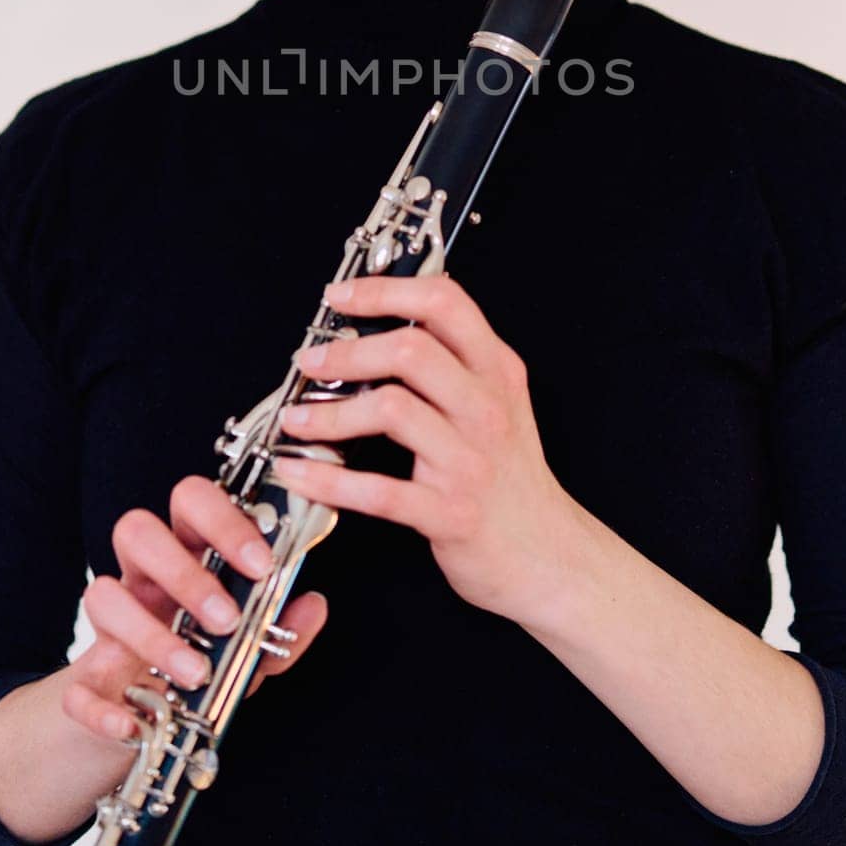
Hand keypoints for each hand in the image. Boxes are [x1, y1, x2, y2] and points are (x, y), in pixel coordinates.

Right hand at [62, 475, 327, 740]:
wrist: (147, 730)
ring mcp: (109, 625)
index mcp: (186, 555)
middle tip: (225, 617)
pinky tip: (133, 722)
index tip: (260, 564)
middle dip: (182, 570)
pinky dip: (101, 707)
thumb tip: (312, 604)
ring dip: (150, 633)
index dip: (223, 521)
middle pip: (138, 530)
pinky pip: (76, 684)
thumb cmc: (205, 667)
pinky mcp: (85, 680)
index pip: (192, 502)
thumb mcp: (250, 652)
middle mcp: (143, 579)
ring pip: (102, 592)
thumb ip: (281, 630)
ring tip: (195, 671)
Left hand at [271, 273, 575, 625]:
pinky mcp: (451, 512)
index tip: (341, 295)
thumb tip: (386, 319)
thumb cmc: (510, 476)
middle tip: (310, 362)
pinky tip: (299, 472)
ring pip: (391, 410)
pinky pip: (379, 490)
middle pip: (411, 350)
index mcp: (496, 370)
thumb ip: (453, 361)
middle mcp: (486, 407)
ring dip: (329, 413)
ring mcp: (470, 460)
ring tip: (295, 418)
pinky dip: (328, 480)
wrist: (549, 555)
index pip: (444, 302)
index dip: (386, 291)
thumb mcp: (497, 402)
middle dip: (347, 352)